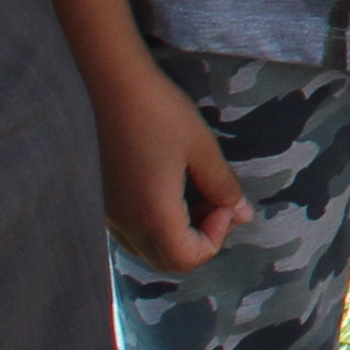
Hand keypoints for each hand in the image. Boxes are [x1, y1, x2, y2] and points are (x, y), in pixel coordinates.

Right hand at [96, 60, 250, 275]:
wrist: (112, 86)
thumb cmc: (161, 112)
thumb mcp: (202, 149)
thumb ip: (223, 187)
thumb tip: (243, 215)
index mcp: (152, 213)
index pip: (187, 259)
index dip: (216, 238)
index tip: (225, 203)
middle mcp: (126, 222)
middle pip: (168, 262)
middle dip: (202, 241)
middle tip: (217, 203)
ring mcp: (111, 215)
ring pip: (150, 249)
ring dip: (181, 234)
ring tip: (198, 195)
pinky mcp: (106, 203)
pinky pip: (135, 233)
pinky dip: (161, 225)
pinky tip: (174, 191)